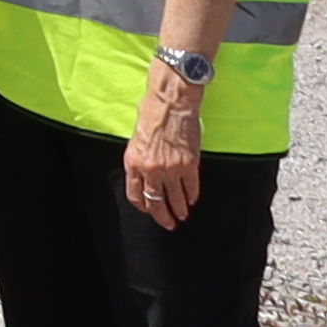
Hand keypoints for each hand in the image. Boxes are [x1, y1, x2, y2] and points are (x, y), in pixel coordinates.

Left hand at [122, 78, 207, 225]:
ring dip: (180, 209)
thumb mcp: (136, 140)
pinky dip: (192, 196)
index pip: (135, 195)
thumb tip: (146, 177)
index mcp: (133, 163)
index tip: (149, 211)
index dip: (143, 206)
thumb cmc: (151, 116)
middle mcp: (151, 170)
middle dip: (162, 216)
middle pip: (155, 202)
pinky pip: (191, 187)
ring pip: (175, 198)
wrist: (170, 103)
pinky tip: (192, 200)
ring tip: (182, 215)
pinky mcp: (189, 165)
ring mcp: (171, 169)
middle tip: (168, 223)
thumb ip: (140, 161)